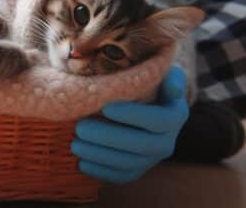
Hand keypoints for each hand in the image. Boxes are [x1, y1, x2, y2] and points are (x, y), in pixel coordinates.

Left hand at [70, 65, 188, 183]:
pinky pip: (122, 175)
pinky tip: (81, 163)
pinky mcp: (138, 168)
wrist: (148, 102)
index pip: (158, 120)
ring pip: (128, 163)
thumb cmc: (147, 81)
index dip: (133, 115)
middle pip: (140, 145)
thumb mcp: (158, 72)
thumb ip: (168, 75)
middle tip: (79, 127)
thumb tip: (173, 85)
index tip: (106, 108)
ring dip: (100, 156)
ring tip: (75, 144)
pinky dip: (101, 172)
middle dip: (107, 138)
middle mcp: (167, 141)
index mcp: (175, 115)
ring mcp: (152, 158)